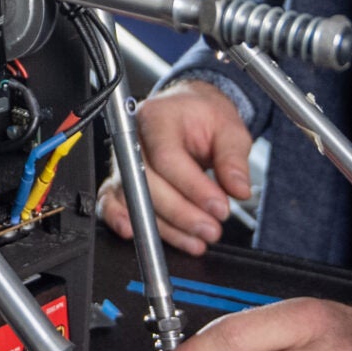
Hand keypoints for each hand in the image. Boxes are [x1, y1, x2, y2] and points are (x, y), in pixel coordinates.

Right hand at [98, 79, 252, 254]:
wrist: (187, 111)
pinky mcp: (122, 179)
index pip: (168, 157)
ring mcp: (123, 159)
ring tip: (198, 239)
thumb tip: (238, 190)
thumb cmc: (202, 116)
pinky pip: (113, 201)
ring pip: (134, 199)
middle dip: (182, 213)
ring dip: (166, 227)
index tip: (220, 207)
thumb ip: (233, 158)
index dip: (193, 188)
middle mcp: (134, 138)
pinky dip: (120, 219)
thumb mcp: (230, 128)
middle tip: (212, 229)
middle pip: (148, 183)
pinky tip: (134, 232)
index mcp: (158, 117)